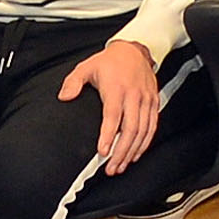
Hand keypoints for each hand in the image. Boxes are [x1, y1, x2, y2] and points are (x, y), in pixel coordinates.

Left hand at [58, 38, 162, 170]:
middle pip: (131, 129)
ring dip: (132, 151)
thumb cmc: (110, 61)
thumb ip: (73, 83)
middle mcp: (134, 96)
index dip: (108, 136)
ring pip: (143, 131)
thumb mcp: (86, 67)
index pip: (113, 116)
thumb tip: (64, 97)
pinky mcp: (153, 103)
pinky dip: (145, 143)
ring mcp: (146, 100)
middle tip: (111, 168)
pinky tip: (136, 154)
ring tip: (121, 166)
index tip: (102, 152)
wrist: (135, 50)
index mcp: (116, 89)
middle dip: (121, 152)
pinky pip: (152, 127)